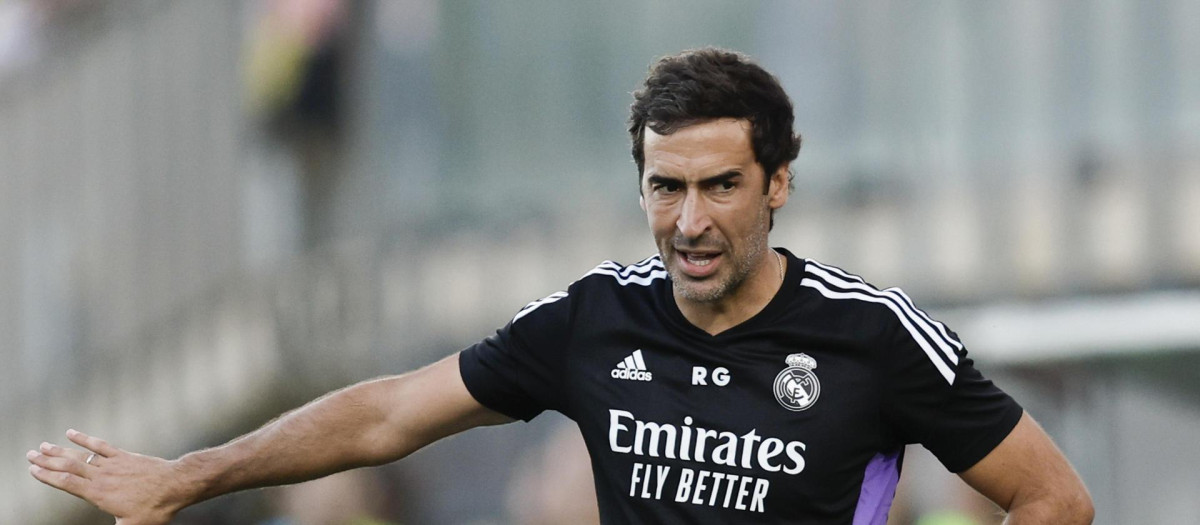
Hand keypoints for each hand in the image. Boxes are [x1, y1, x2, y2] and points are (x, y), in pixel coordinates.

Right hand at [27, 429, 187, 524]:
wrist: (176, 485)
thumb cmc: (155, 508)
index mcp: (99, 494)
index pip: (66, 483)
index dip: (47, 476)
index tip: (33, 471)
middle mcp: (102, 476)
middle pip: (68, 466)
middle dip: (47, 461)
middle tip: (30, 455)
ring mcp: (113, 463)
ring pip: (80, 455)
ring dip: (60, 450)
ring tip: (43, 446)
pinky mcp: (124, 455)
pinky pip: (100, 445)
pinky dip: (84, 438)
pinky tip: (71, 433)